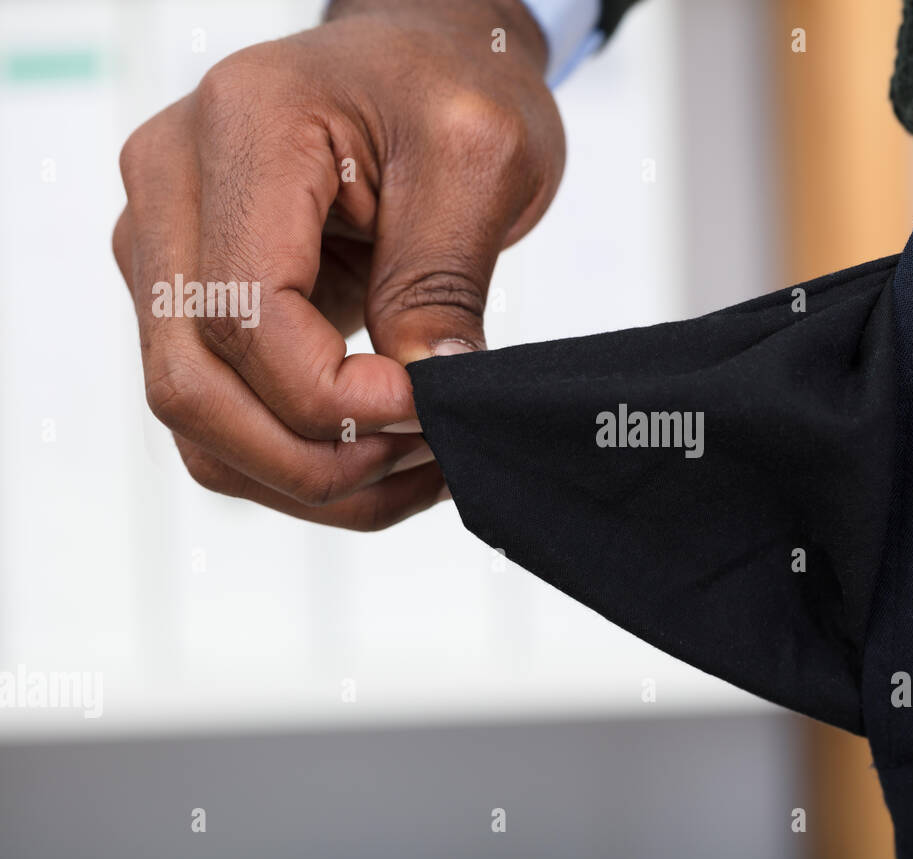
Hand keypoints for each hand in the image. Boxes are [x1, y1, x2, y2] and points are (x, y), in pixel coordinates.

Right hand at [112, 0, 563, 529]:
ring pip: (198, 422)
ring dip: (310, 477)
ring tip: (418, 465)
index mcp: (242, 131)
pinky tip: (385, 457)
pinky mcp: (191, 299)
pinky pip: (221, 418)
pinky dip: (301, 461)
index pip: (245, 313)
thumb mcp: (482, 158)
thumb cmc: (451, 86)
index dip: (336, 395)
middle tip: (427, 455)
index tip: (430, 410)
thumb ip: (442, 279)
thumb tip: (424, 396)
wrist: (423, 64)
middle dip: (317, 456)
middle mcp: (171, 188)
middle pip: (192, 385)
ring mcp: (168, 248)